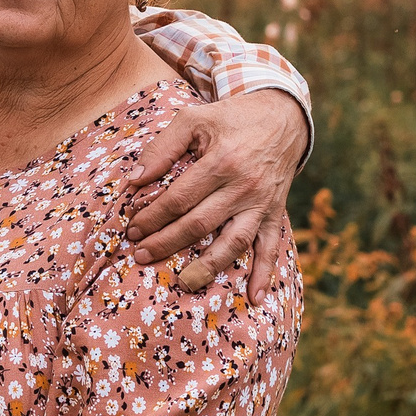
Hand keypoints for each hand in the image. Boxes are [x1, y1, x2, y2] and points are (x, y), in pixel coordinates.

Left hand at [124, 89, 307, 297]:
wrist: (283, 117)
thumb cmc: (232, 119)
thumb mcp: (194, 119)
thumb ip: (162, 147)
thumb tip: (135, 180)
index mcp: (220, 162)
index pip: (178, 199)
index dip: (152, 217)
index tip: (132, 228)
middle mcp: (243, 187)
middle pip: (199, 225)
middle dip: (166, 243)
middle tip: (141, 255)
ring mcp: (261, 203)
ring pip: (233, 242)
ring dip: (208, 267)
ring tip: (184, 283)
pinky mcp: (274, 213)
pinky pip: (271, 247)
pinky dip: (264, 274)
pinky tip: (254, 298)